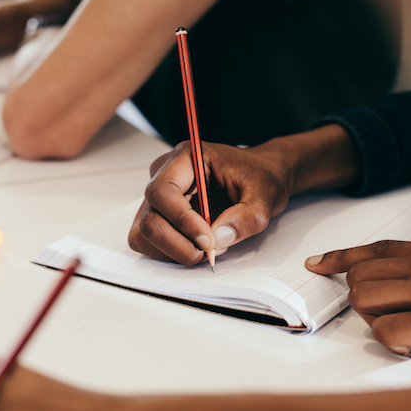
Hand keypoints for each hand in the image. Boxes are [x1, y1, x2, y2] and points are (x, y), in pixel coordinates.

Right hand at [128, 125, 359, 264]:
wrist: (259, 178)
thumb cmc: (259, 177)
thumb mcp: (265, 194)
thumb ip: (247, 216)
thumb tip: (220, 238)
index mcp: (186, 158)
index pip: (163, 191)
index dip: (181, 220)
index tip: (207, 239)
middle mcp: (164, 175)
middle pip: (149, 218)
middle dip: (178, 243)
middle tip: (210, 252)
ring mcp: (157, 198)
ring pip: (145, 234)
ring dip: (174, 250)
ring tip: (206, 248)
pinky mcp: (158, 217)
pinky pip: (149, 243)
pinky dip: (171, 253)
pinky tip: (196, 247)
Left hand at [305, 240, 410, 375]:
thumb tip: (384, 289)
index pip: (380, 248)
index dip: (344, 257)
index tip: (320, 264)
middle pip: (363, 276)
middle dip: (366, 305)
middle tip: (397, 324)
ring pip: (367, 300)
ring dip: (381, 325)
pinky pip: (386, 332)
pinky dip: (396, 346)